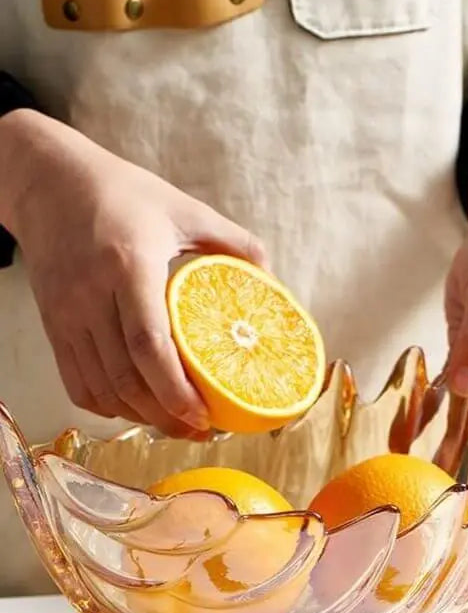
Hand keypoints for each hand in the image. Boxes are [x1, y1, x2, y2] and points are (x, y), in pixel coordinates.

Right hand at [0, 110, 265, 436]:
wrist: (50, 183)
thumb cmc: (122, 194)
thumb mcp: (183, 208)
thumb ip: (232, 240)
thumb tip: (272, 277)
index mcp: (128, 265)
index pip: (147, 342)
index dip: (175, 388)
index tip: (204, 415)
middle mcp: (90, 295)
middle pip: (125, 377)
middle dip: (165, 415)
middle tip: (200, 429)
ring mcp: (66, 314)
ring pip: (100, 388)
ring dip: (140, 417)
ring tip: (176, 425)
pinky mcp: (52, 325)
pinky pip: (76, 382)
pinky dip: (107, 406)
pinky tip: (136, 409)